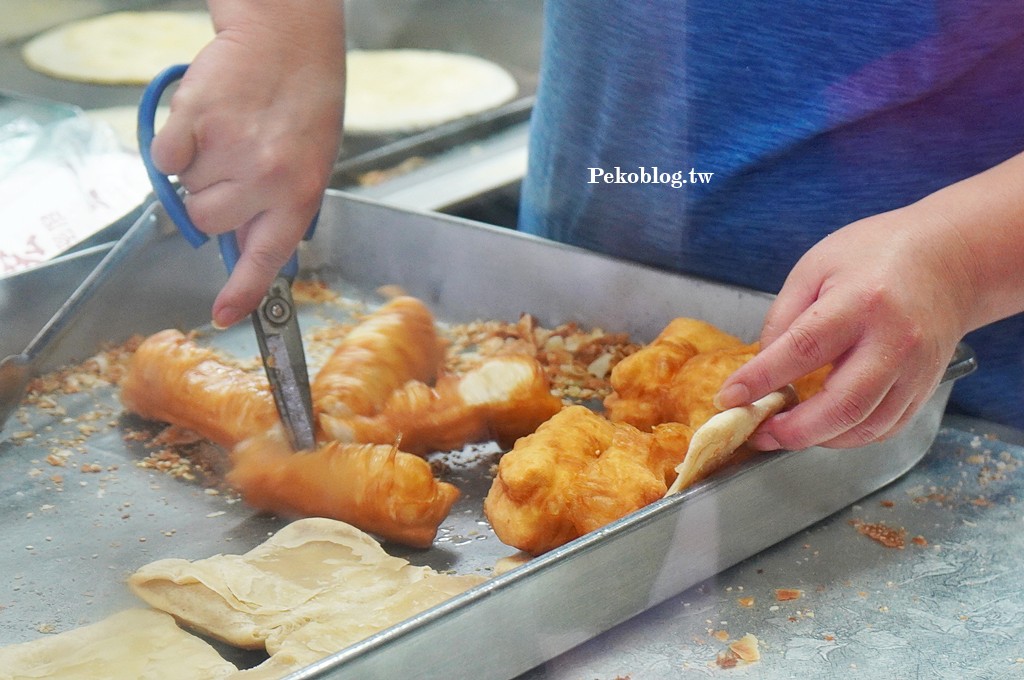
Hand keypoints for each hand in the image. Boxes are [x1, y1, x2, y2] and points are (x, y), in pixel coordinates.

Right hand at [150, 1, 344, 327]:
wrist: (288, 40)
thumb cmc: (304, 102)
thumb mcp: (310, 164)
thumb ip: (277, 207)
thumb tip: (241, 249)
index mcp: (300, 194)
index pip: (266, 257)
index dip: (242, 291)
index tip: (223, 314)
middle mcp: (266, 178)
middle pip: (207, 221)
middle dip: (211, 201)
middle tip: (232, 167)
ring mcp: (229, 151)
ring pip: (185, 188)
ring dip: (198, 167)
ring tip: (229, 134)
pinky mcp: (194, 121)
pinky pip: (164, 157)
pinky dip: (175, 142)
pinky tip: (205, 121)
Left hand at [714, 203, 974, 449]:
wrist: (949, 259)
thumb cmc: (875, 255)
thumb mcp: (815, 268)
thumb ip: (783, 318)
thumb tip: (760, 369)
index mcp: (860, 302)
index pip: (802, 350)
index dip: (760, 380)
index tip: (728, 398)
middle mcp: (893, 342)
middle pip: (840, 406)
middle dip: (791, 431)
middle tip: (756, 432)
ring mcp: (915, 371)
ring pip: (864, 428)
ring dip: (817, 440)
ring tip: (782, 433)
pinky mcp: (925, 389)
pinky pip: (884, 429)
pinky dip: (847, 438)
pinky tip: (820, 429)